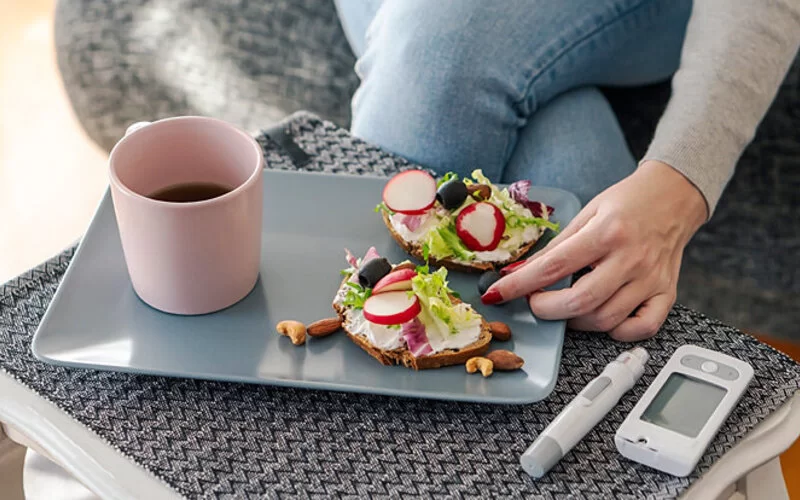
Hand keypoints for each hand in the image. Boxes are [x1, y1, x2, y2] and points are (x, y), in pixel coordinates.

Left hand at [483, 160, 707, 340]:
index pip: (553, 266)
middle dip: (546, 309)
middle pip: (580, 301)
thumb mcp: (586, 213)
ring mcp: (650, 279)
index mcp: (606, 232)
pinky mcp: (666, 293)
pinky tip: (602, 317)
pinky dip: (617, 332)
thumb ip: (556, 247)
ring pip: (605, 319)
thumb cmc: (628, 203)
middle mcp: (630, 258)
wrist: (675, 196)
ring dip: (575, 321)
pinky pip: (641, 328)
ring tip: (565, 307)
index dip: (520, 285)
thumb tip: (520, 273)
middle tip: (536, 302)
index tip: (497, 294)